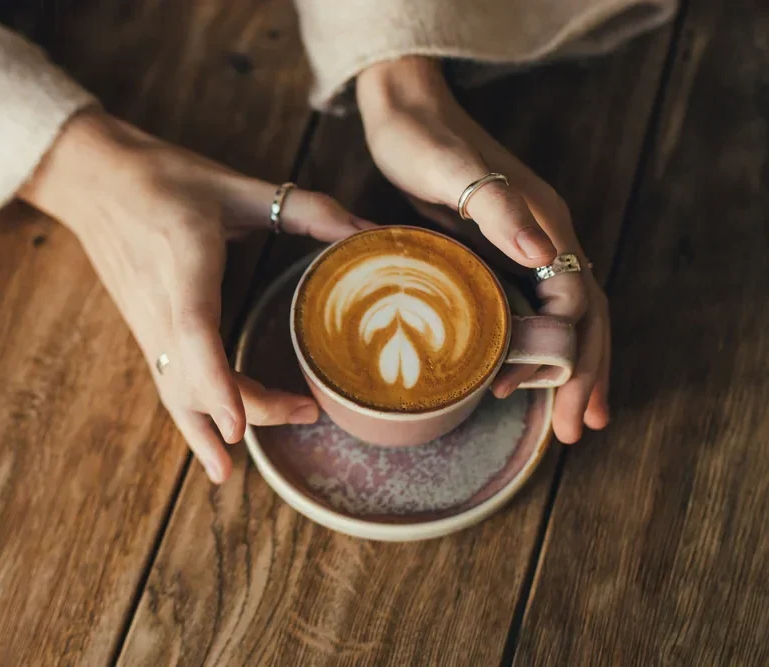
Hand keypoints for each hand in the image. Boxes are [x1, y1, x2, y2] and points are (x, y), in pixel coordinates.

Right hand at [21, 108, 371, 481]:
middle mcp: (160, 307)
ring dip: (212, 427)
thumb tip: (369, 232)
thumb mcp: (234, 185)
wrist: (91, 178)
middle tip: (309, 411)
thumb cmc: (162, 177)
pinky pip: (168, 385)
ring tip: (234, 467)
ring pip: (177, 391)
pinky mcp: (144, 330)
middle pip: (195, 380)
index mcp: (184, 266)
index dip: (217, 383)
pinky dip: (190, 421)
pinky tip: (210, 448)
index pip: (196, 336)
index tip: (238, 427)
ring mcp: (147, 324)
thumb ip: (305, 209)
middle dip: (249, 407)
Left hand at [357, 57, 609, 442]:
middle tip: (579, 431)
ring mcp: (522, 248)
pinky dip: (534, 349)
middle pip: (583, 318)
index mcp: (545, 224)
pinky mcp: (495, 254)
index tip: (545, 395)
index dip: (570, 352)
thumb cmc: (424, 142)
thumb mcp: (456, 172)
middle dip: (585, 375)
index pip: (576, 301)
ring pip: (561, 320)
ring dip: (569, 370)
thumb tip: (546, 256)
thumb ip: (500, 210)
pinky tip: (522, 375)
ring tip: (570, 419)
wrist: (405, 114)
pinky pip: (528, 311)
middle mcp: (544, 240)